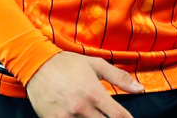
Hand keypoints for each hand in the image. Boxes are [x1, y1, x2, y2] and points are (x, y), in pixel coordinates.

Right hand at [24, 51, 144, 117]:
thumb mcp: (96, 65)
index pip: (118, 115)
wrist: (36, 64)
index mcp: (94, 93)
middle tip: (108, 116)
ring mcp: (66, 117)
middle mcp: (82, 108)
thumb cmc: (68, 64)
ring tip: (94, 116)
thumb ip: (119, 78)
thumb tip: (140, 89)